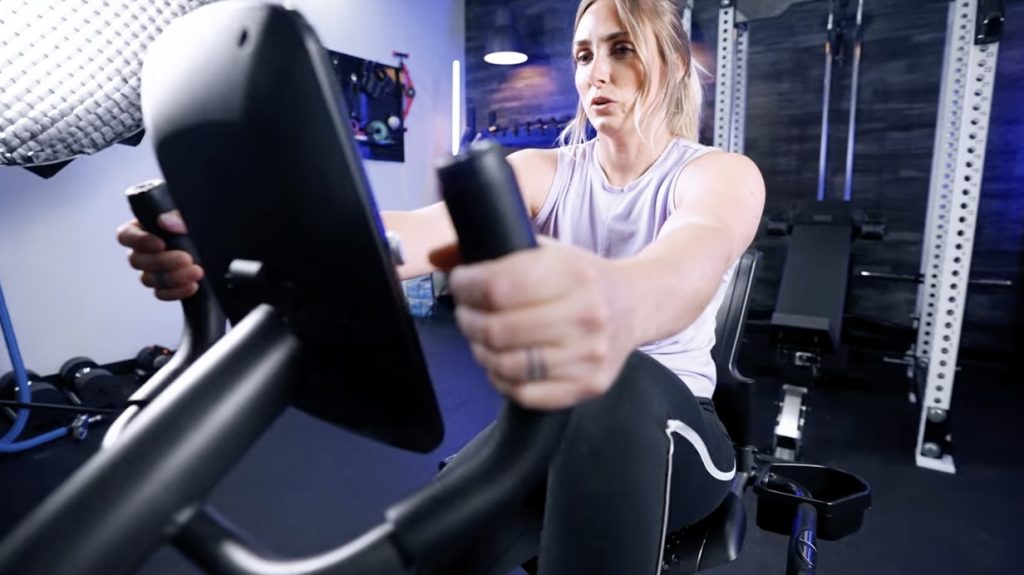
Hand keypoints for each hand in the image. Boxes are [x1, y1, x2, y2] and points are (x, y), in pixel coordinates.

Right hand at [116, 210, 203, 300]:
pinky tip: (193, 286)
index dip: (139, 241)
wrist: (221, 243)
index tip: (161, 244)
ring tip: (196, 272)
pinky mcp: (164, 286)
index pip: (125, 236)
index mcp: (142, 228)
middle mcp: (143, 251)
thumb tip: (166, 222)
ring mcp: (151, 271)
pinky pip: (161, 294)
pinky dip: (176, 292)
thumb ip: (176, 215)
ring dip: (173, 278)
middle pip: (137, 261)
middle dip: (162, 261)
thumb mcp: (191, 213)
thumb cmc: (200, 221)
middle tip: (186, 258)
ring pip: (148, 280)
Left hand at [445, 239, 634, 409]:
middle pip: (497, 329)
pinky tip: (500, 362)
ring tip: (480, 337)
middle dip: (467, 319)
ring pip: (507, 364)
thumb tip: (439, 255)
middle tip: (466, 313)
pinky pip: (525, 393)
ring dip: (480, 351)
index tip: (459, 283)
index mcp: (573, 274)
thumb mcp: (548, 250)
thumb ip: (496, 248)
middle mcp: (585, 315)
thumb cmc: (582, 277)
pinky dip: (501, 379)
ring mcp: (588, 355)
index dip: (466, 286)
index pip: (499, 286)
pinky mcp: (588, 386)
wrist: (636, 305)